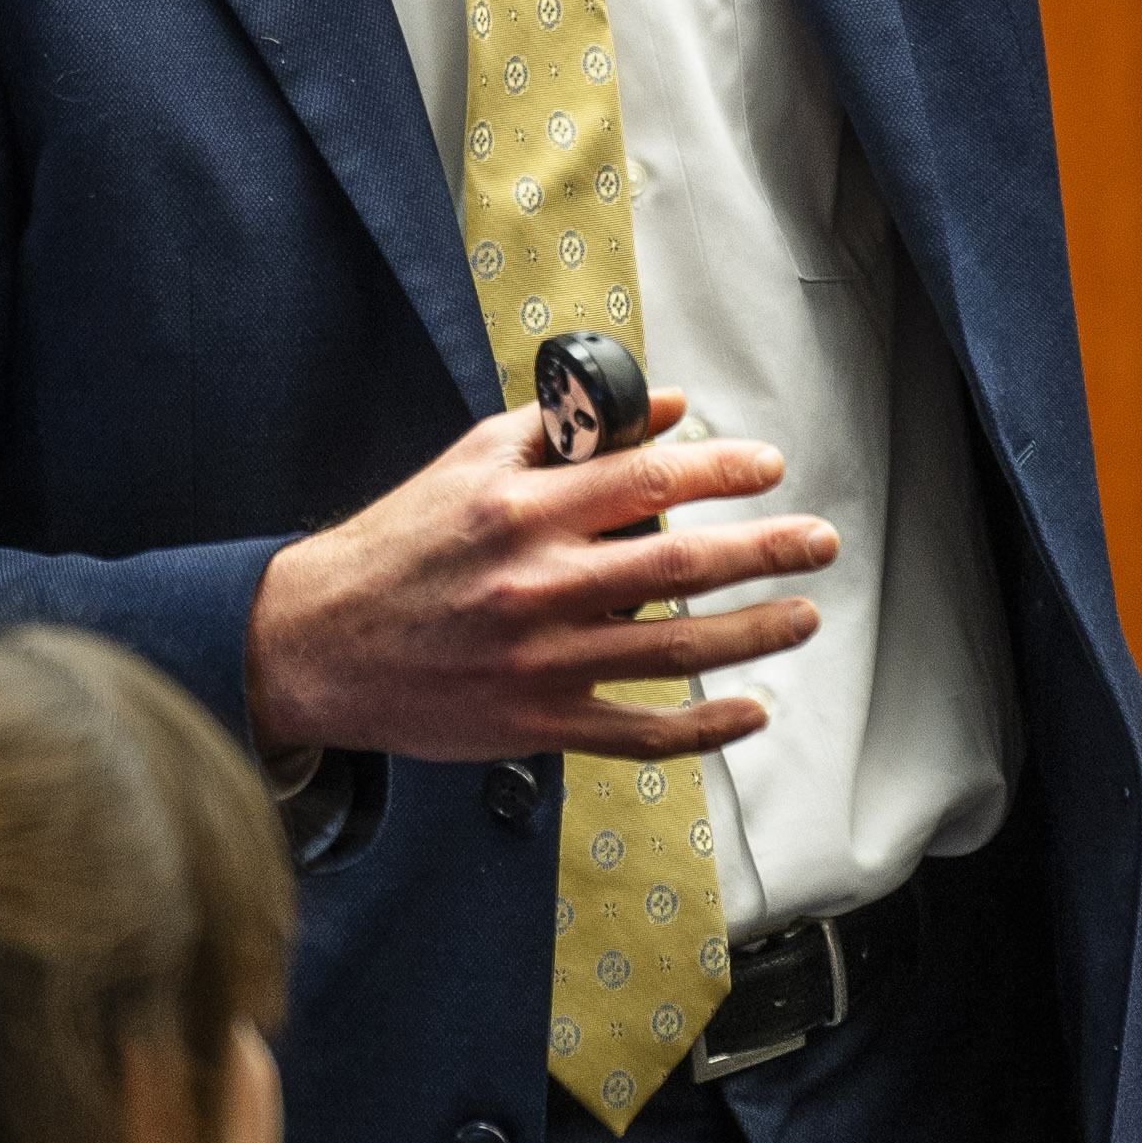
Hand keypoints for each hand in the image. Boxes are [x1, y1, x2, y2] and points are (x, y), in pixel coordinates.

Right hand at [242, 391, 837, 764]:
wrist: (320, 642)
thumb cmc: (401, 543)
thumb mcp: (471, 461)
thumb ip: (565, 432)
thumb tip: (665, 412)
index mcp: (521, 507)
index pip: (647, 479)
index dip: (722, 471)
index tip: (768, 466)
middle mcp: (537, 582)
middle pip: (681, 562)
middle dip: (766, 549)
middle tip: (821, 540)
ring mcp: (540, 660)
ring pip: (674, 647)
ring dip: (754, 631)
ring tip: (803, 614)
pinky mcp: (536, 722)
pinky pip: (639, 730)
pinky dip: (704, 726)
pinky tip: (750, 710)